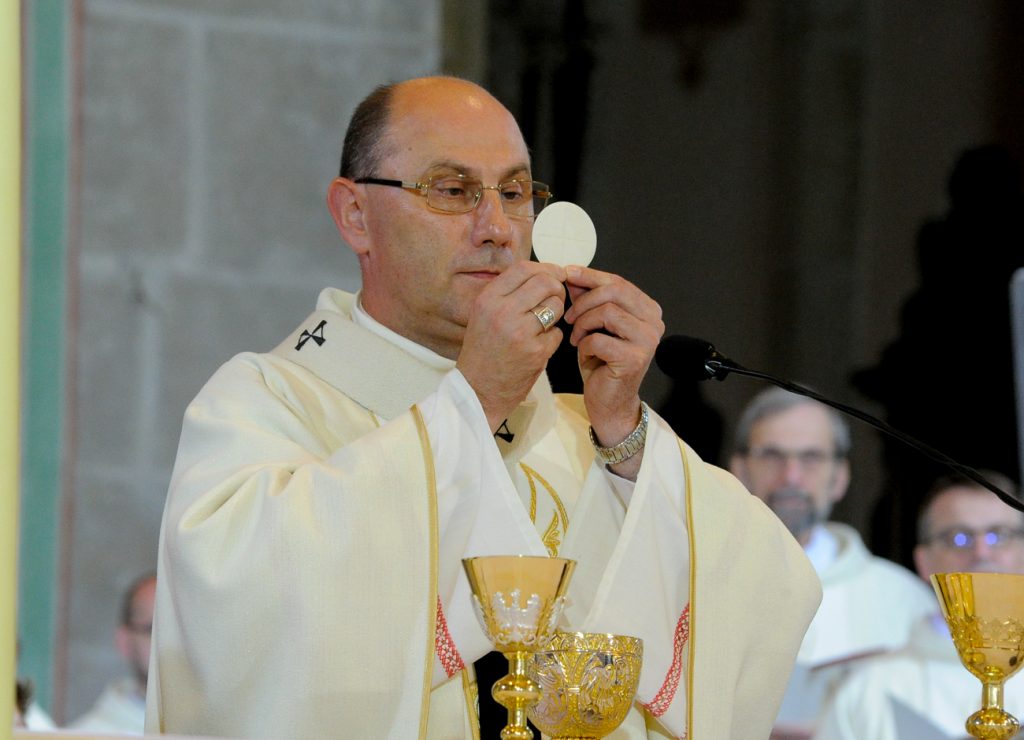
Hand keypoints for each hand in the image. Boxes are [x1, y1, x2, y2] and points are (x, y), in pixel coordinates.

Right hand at [457, 261, 566, 431]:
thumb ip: (507, 293)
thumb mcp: (483, 314)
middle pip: (545, 283)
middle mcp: (503, 312)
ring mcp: (521, 332)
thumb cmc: (482, 352)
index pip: (523, 268)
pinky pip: (557, 332)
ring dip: (555, 312)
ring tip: (542, 324)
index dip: (545, 268)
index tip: (555, 273)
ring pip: (555, 306)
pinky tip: (538, 345)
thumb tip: (542, 273)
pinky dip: (552, 337)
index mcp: (487, 299)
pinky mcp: (536, 352)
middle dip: (556, 288)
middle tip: (555, 297)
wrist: (477, 390)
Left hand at [563, 265, 662, 474]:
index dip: (590, 276)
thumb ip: (588, 299)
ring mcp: (648, 340)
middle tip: (568, 316)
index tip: (567, 272)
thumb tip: (572, 274)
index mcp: (648, 310)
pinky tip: (585, 353)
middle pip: (615, 291)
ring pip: (607, 312)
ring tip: (576, 337)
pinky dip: (585, 344)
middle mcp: (654, 322)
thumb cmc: (601, 363)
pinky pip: (599, 338)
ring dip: (583, 323)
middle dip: (584, 300)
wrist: (609, 402)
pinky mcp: (634, 358)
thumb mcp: (593, 324)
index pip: (618, 282)